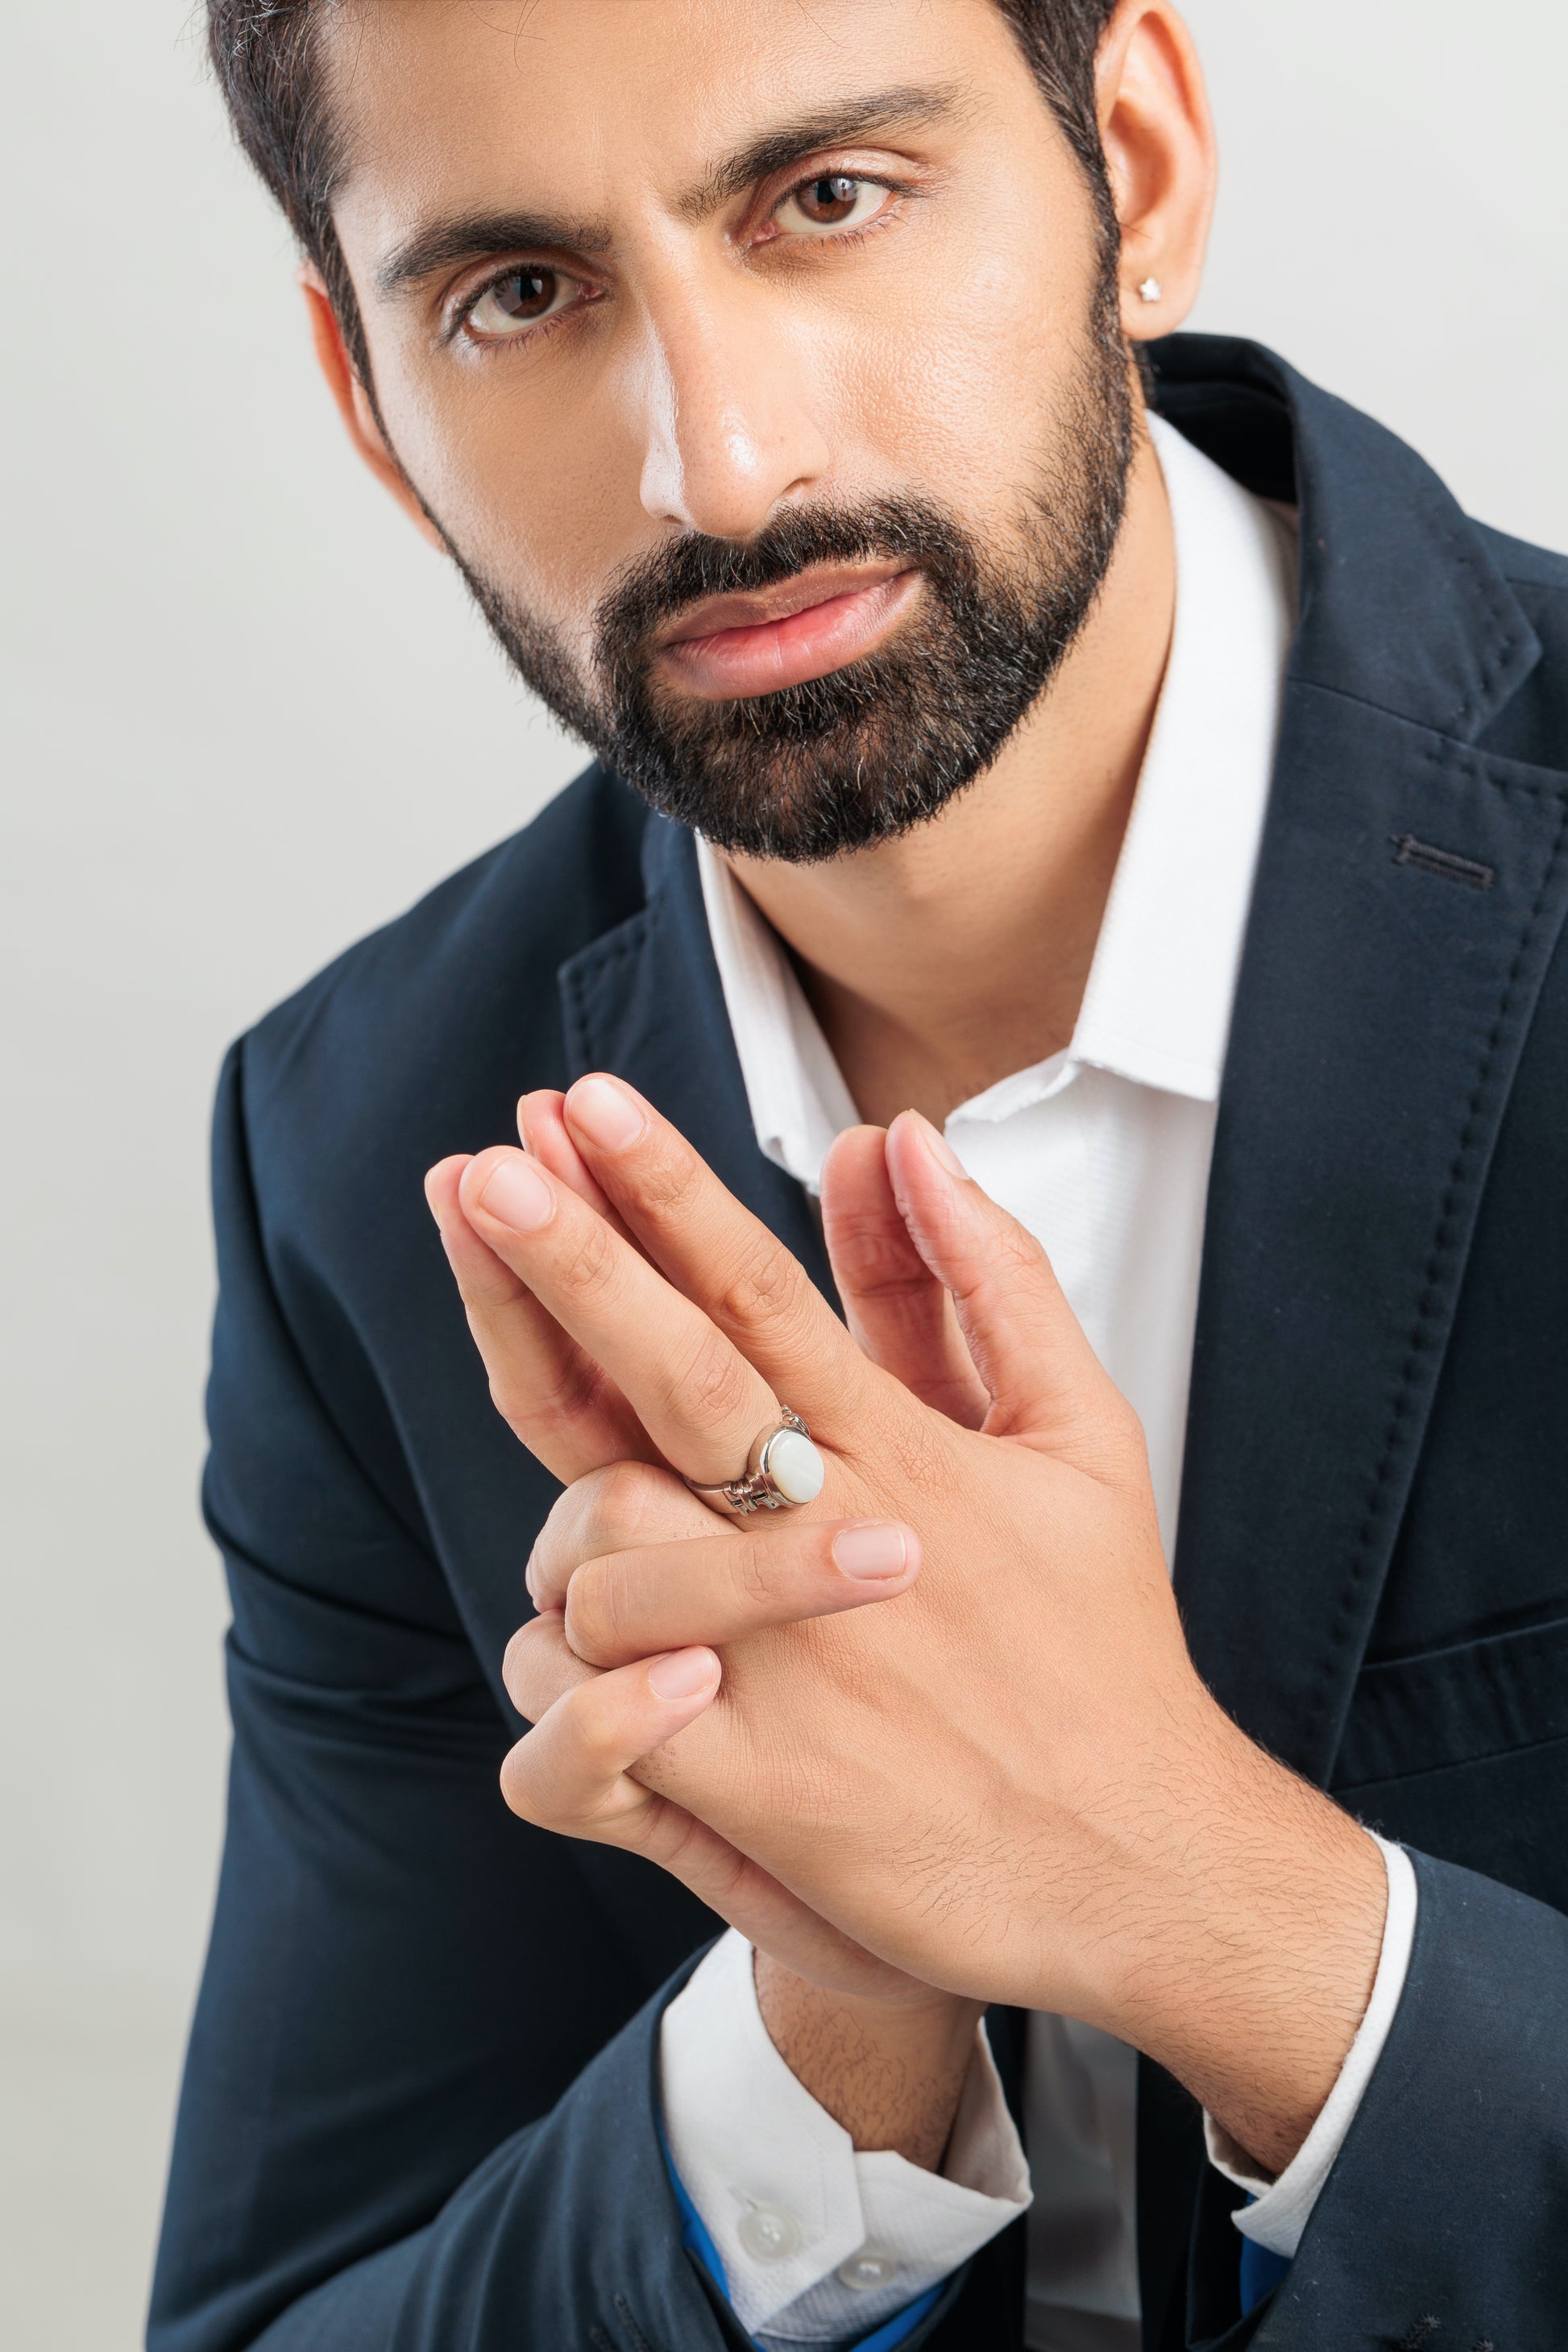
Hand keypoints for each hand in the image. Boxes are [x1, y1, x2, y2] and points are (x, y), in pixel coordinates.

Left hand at [432, 1076, 1385, 2172]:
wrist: (1137, 1859)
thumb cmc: (1096, 1645)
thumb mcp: (1081, 1438)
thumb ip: (990, 1280)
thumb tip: (908, 1139)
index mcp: (904, 1454)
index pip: (761, 1290)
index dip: (664, 1191)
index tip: (585, 1105)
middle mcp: (834, 1539)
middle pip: (678, 1374)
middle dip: (571, 1262)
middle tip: (484, 1169)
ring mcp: (786, 1662)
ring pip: (606, 1539)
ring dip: (564, 1524)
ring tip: (570, 1514)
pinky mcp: (756, 1784)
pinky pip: (595, 1715)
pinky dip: (567, 1687)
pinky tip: (581, 1658)